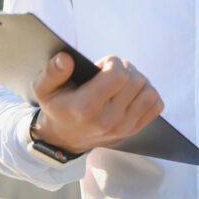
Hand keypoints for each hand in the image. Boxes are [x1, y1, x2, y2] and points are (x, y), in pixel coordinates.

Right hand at [30, 53, 163, 153]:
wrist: (64, 139)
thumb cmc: (57, 107)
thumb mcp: (44, 89)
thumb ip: (52, 72)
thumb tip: (66, 59)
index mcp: (86, 108)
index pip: (117, 76)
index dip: (113, 62)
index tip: (103, 65)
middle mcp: (108, 121)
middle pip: (135, 81)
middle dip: (125, 68)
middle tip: (110, 71)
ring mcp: (123, 128)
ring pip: (148, 91)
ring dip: (138, 80)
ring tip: (121, 81)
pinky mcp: (133, 130)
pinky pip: (155, 105)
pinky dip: (148, 94)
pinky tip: (131, 92)